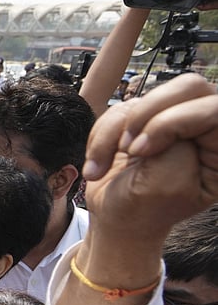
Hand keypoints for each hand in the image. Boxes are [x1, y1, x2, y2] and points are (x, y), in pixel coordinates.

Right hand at [83, 73, 217, 241]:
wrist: (115, 218)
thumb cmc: (144, 210)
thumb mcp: (166, 184)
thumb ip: (174, 144)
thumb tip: (157, 118)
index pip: (214, 109)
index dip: (174, 121)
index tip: (141, 151)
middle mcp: (202, 131)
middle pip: (188, 86)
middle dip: (147, 115)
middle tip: (127, 148)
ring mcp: (172, 121)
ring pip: (146, 99)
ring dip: (114, 135)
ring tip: (100, 169)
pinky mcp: (145, 119)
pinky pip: (120, 109)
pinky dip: (101, 136)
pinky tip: (98, 163)